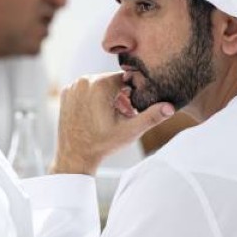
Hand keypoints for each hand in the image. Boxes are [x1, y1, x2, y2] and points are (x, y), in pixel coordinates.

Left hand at [49, 72, 175, 175]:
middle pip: (112, 81)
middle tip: (125, 115)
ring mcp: (73, 86)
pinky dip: (94, 98)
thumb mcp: (130, 131)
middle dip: (121, 96)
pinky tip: (98, 115)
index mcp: (100, 84)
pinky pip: (86, 89)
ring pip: (99, 85)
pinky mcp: (66, 93)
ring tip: (113, 116)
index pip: (126, 79)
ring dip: (108, 97)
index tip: (132, 109)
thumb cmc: (103, 144)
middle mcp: (84, 80)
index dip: (133, 93)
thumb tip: (171, 107)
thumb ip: (151, 116)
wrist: (75, 156)